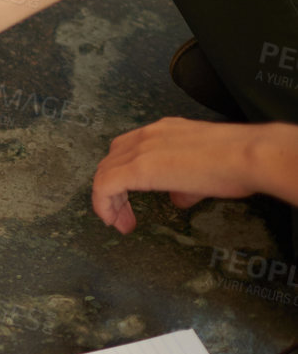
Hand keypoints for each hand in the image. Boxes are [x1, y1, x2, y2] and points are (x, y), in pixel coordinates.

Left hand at [91, 117, 274, 232]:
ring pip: (105, 173)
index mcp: (164, 131)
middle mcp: (149, 135)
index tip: (129, 199)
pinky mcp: (138, 167)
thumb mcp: (206, 173)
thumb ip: (185, 185)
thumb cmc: (240, 163)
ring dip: (108, 200)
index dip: (123, 175)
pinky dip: (103, 204)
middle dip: (113, 189)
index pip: (129, 150)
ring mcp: (141, 148)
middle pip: (112, 161)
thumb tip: (178, 198)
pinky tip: (112, 221)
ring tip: (119, 222)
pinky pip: (105, 186)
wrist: (251, 156)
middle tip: (122, 215)